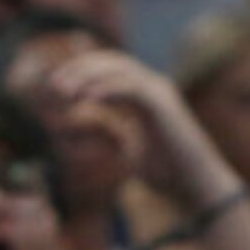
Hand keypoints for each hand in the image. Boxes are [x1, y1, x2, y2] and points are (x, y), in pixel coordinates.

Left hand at [47, 49, 239, 213]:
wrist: (196, 187)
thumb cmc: (169, 175)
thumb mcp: (133, 152)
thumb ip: (116, 136)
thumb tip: (95, 134)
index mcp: (146, 97)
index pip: (110, 70)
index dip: (82, 73)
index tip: (56, 87)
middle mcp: (154, 88)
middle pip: (112, 62)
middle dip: (80, 69)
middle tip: (53, 86)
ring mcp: (160, 93)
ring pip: (120, 69)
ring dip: (88, 76)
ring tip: (65, 91)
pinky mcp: (163, 104)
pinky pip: (130, 87)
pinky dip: (106, 89)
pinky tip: (86, 100)